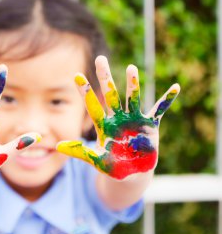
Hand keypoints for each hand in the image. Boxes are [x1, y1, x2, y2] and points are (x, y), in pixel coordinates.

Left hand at [57, 56, 179, 179]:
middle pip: (111, 95)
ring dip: (132, 84)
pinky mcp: (150, 125)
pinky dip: (167, 101)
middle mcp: (118, 118)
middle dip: (105, 78)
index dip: (85, 92)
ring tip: (130, 68)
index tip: (76, 76)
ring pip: (132, 98)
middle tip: (100, 59)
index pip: (92, 106)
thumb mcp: (95, 159)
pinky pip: (159, 110)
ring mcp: (134, 120)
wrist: (131, 174)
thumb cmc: (112, 166)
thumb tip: (57, 147)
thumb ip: (79, 152)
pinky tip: (175, 88)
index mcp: (104, 125)